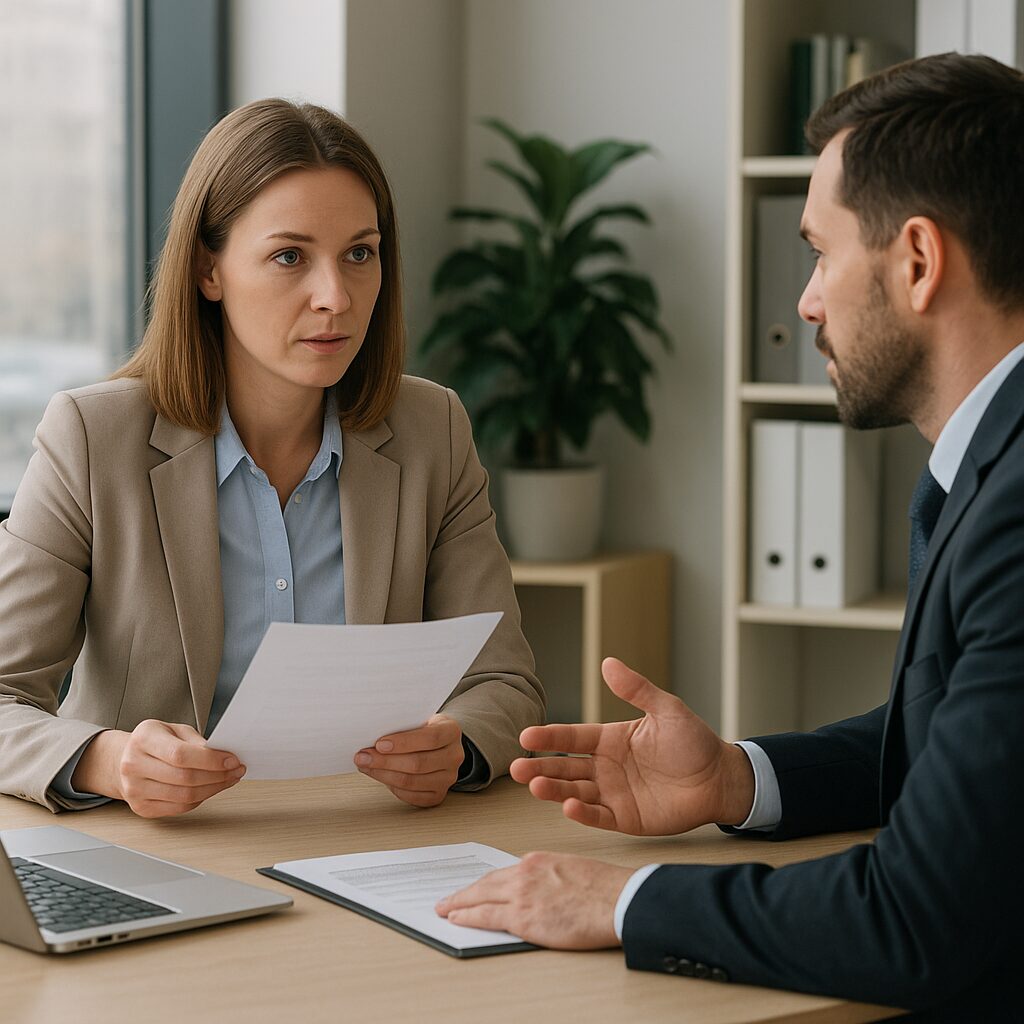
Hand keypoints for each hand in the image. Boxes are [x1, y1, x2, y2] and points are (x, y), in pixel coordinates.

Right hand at [72, 721, 245, 817]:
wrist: (125, 759)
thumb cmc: (154, 741)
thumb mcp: (174, 729)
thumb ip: (196, 741)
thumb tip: (223, 755)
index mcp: (143, 739)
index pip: (180, 755)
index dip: (210, 760)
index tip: (232, 760)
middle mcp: (133, 765)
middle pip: (184, 778)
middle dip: (218, 775)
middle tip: (236, 770)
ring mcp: (134, 790)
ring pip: (184, 796)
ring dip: (214, 789)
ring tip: (228, 779)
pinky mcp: (141, 808)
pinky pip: (179, 808)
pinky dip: (201, 799)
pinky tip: (211, 788)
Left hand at [354, 713, 463, 807]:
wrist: (439, 743)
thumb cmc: (424, 728)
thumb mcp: (418, 718)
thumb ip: (402, 724)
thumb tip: (371, 735)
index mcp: (451, 731)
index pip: (430, 738)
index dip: (403, 742)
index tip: (379, 744)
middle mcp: (454, 756)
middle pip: (418, 763)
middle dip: (385, 761)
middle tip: (363, 757)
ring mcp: (448, 778)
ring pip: (412, 781)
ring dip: (384, 775)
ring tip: (366, 766)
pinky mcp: (438, 794)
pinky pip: (413, 796)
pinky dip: (393, 787)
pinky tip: (381, 777)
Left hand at [436, 852, 631, 948]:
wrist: (618, 899)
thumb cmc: (605, 888)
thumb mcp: (571, 870)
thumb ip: (549, 878)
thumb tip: (542, 893)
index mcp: (538, 860)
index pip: (503, 873)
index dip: (486, 884)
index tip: (477, 889)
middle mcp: (525, 873)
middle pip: (486, 884)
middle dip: (464, 891)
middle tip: (448, 898)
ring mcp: (522, 894)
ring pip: (479, 897)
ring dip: (458, 903)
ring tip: (445, 908)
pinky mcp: (523, 917)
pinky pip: (486, 917)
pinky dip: (467, 917)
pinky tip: (457, 919)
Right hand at [512, 657, 754, 834]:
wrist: (721, 779)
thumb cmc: (695, 743)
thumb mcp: (666, 709)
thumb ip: (636, 689)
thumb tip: (609, 662)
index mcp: (611, 740)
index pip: (573, 737)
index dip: (550, 737)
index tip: (527, 735)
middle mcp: (606, 767)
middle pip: (566, 767)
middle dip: (541, 767)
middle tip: (517, 767)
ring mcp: (614, 794)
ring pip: (575, 791)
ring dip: (554, 790)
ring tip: (534, 786)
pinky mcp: (626, 818)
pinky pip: (598, 816)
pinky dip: (582, 813)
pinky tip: (568, 806)